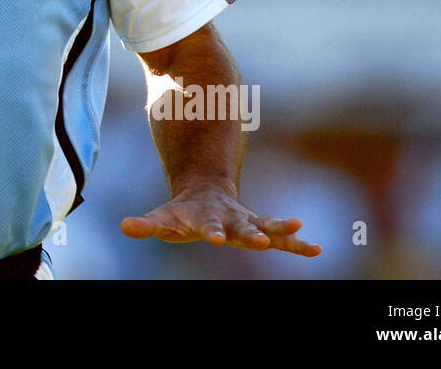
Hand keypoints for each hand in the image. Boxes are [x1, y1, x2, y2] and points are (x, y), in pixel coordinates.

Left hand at [120, 181, 320, 256]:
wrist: (205, 191)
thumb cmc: (182, 212)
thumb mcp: (164, 218)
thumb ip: (146, 224)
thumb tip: (124, 226)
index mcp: (206, 219)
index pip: (208, 226)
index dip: (211, 231)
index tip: (216, 238)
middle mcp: (230, 219)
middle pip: (240, 227)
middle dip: (250, 233)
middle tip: (260, 241)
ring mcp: (247, 222)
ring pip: (267, 225)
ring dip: (281, 229)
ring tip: (300, 229)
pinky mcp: (260, 227)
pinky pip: (282, 238)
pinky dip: (297, 244)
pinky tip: (316, 250)